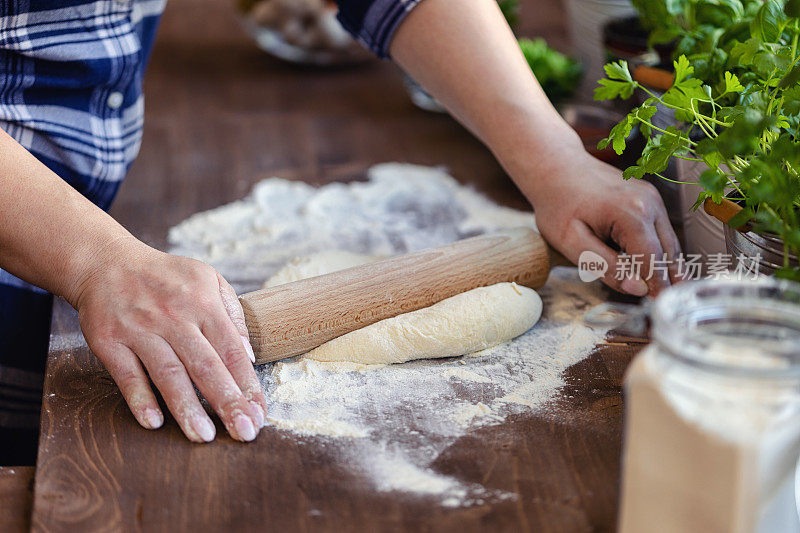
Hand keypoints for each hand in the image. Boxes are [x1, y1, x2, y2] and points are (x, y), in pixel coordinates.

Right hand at [71, 238, 266, 442]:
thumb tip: (249, 355)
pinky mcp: (110, 341)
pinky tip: (154, 422)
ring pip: (168, 374)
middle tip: (244, 431)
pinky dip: (140, 399)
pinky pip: (127, 374)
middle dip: (227, 401)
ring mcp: (140, 330)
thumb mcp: (208, 280)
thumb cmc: (167, 278)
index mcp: (203, 303)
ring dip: (187, 408)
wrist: (107, 262)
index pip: (232, 350)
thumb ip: (232, 314)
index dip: (247, 384)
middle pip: (205, 366)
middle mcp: (174, 318)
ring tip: (204, 436)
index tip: (260, 413)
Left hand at [525, 150, 681, 296]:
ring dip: (669, 267)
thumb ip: (605, 267)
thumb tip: (637, 288)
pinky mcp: (649, 198)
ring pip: (669, 241)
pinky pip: (660, 230)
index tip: (659, 309)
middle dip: (669, 280)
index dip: (657, 287)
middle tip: (669, 307)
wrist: (556, 168)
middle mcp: (649, 203)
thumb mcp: (572, 243)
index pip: (652, 260)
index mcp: (632, 214)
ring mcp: (652, 197)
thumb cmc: (558, 204)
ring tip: (669, 294)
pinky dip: (660, 250)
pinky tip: (658, 269)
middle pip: (668, 251)